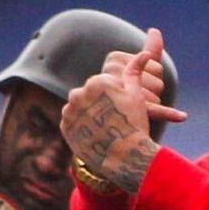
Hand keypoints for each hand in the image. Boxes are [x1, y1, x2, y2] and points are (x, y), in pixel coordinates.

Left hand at [62, 31, 175, 192]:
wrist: (123, 156)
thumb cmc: (134, 124)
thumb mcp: (137, 95)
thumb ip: (135, 71)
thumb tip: (143, 53)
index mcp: (97, 82)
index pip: (103, 83)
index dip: (115, 96)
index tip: (122, 109)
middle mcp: (79, 93)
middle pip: (90, 94)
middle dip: (100, 104)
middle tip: (114, 119)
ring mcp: (70, 110)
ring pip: (80, 107)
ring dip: (89, 113)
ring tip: (105, 127)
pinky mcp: (64, 126)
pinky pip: (72, 121)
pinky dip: (82, 126)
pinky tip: (95, 133)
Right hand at [101, 30, 185, 126]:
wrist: (100, 114)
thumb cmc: (121, 89)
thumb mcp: (134, 67)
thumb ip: (149, 49)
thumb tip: (155, 30)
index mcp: (116, 59)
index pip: (155, 66)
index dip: (152, 76)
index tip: (134, 81)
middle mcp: (114, 74)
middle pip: (157, 82)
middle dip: (152, 91)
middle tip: (132, 96)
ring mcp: (119, 92)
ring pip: (156, 97)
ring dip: (149, 104)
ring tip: (130, 105)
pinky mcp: (127, 112)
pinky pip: (152, 110)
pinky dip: (169, 114)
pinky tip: (182, 116)